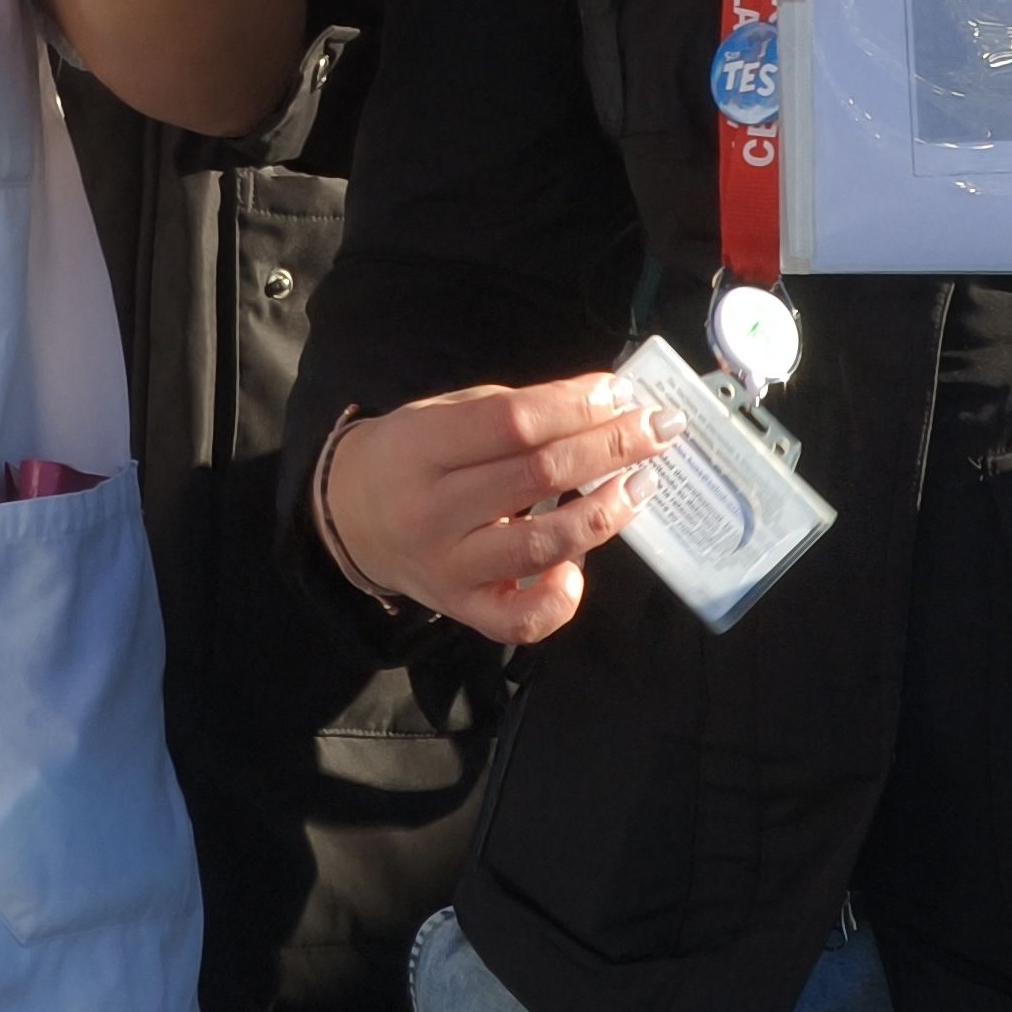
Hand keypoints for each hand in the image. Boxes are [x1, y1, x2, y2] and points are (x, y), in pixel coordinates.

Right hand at [316, 376, 681, 645]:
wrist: (351, 517)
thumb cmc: (412, 453)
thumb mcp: (446, 413)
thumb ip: (517, 412)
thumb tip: (606, 401)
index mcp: (422, 445)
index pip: (512, 423)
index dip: (575, 406)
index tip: (623, 393)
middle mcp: (432, 510)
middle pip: (536, 475)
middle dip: (611, 446)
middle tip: (660, 427)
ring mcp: (447, 568)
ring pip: (539, 546)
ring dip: (604, 513)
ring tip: (642, 484)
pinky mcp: (462, 609)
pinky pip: (519, 619)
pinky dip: (560, 598)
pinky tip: (581, 567)